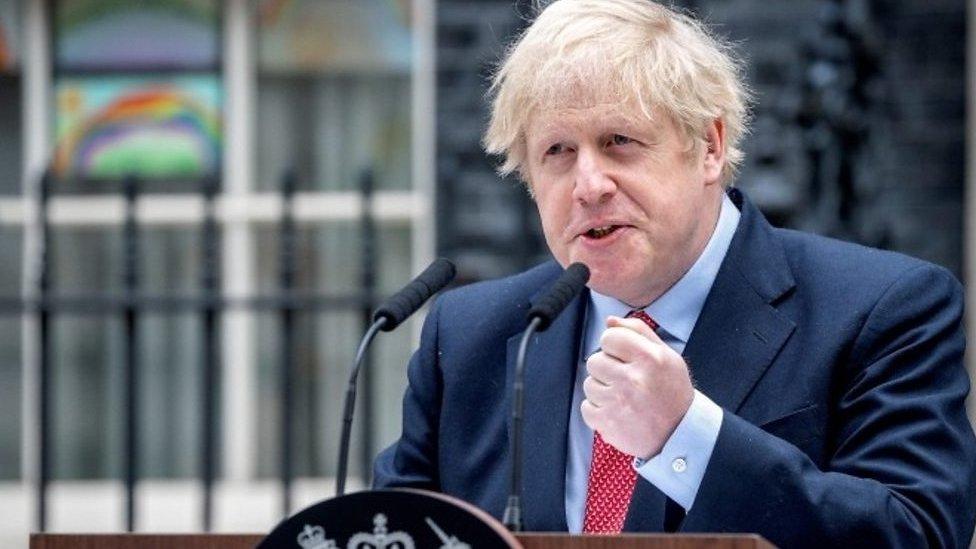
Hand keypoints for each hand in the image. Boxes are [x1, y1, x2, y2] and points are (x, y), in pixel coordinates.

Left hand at [580, 315, 694, 458]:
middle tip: (625, 379)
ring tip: (622, 397)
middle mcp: (633, 379)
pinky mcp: (607, 423)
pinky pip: (586, 407)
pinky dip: (598, 410)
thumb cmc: (672, 391)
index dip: (614, 346)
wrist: (679, 434)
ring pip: (588, 384)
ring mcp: (618, 403)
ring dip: (601, 389)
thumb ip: (638, 332)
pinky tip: (616, 411)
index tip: (623, 357)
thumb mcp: (667, 356)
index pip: (609, 337)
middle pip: (594, 360)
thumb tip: (609, 321)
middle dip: (606, 368)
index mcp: (649, 359)